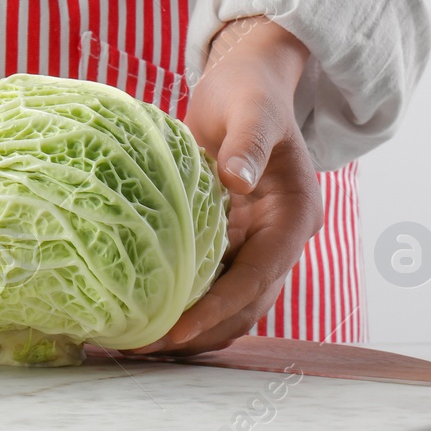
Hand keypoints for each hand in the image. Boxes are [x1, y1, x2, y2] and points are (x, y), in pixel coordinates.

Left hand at [128, 16, 323, 355]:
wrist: (246, 82)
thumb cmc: (249, 92)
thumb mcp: (250, 110)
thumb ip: (247, 144)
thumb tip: (237, 179)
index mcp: (295, 215)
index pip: (257, 278)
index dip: (219, 309)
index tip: (177, 331)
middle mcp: (280, 238)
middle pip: (246, 306)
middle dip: (200, 332)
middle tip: (142, 349)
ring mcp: (255, 243)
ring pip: (229, 304)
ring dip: (191, 328)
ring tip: (136, 344)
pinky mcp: (230, 240)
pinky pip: (209, 283)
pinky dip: (183, 303)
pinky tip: (142, 314)